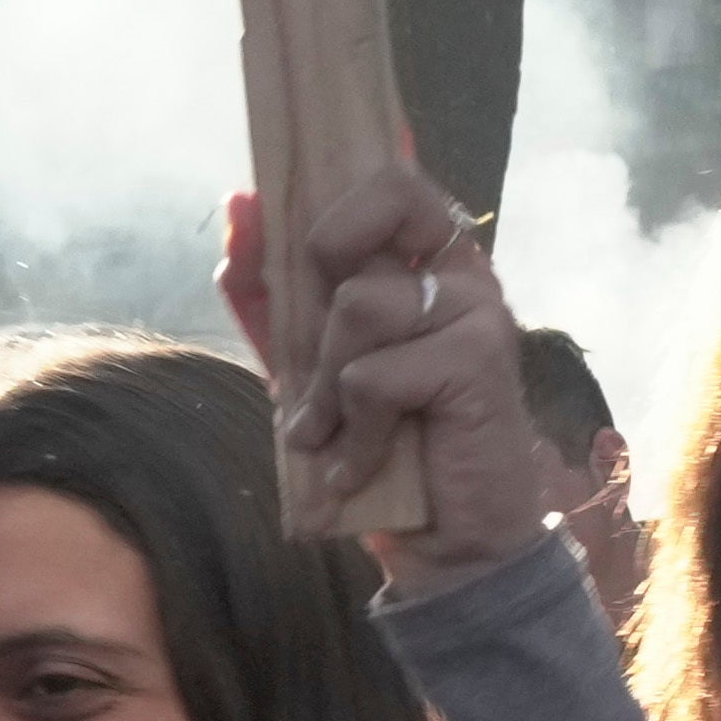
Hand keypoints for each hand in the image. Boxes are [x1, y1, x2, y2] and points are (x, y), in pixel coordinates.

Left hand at [235, 173, 544, 584]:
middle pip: (382, 201)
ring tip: (339, 432)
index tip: (314, 249)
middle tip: (331, 346)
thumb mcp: (305, 359)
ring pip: (356, 305)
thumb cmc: (381, 444)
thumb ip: (268, 287)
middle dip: (325, 266)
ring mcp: (479, 310)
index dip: (343, 190)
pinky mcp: (481, 360)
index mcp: (428, 262)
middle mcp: (462, 272)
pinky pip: (372, 375)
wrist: (449, 542)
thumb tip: (239, 202)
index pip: (390, 178)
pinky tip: (361, 465)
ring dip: (329, 384)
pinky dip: (353, 432)